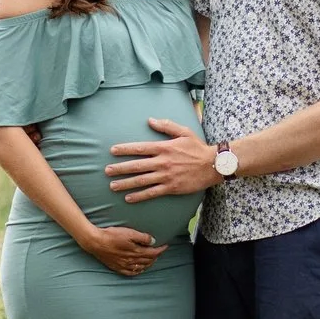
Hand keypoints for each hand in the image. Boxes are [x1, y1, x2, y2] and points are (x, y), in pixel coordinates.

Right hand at [79, 223, 166, 277]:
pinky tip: (139, 269)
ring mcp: (124, 265)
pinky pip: (131, 272)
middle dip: (156, 256)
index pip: (153, 253)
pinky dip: (138, 271)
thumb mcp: (129, 232)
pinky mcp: (117, 267)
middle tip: (159, 251)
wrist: (95, 242)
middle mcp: (131, 260)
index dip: (160, 250)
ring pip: (141, 267)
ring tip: (152, 259)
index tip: (165, 246)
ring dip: (148, 263)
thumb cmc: (111, 235)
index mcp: (136, 251)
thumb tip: (153, 241)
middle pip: (148, 260)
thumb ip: (142, 237)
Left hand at [106, 118, 222, 202]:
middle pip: (136, 166)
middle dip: (120, 168)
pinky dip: (139, 196)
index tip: (112, 151)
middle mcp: (162, 162)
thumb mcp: (184, 132)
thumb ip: (166, 126)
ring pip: (141, 181)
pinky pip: (152, 193)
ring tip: (112, 186)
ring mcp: (166, 176)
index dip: (125, 149)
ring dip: (125, 183)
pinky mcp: (171, 188)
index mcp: (164, 148)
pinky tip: (129, 198)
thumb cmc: (198, 147)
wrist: (213, 165)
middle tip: (106, 171)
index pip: (140, 148)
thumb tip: (150, 120)